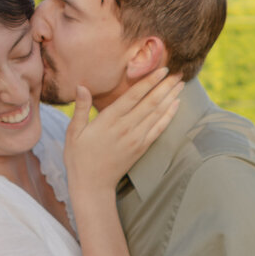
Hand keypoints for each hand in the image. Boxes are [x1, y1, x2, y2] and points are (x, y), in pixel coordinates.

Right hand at [64, 68, 182, 194]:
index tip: (162, 70)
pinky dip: (169, 116)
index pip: (134, 96)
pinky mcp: (141, 148)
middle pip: (151, 102)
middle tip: (178, 73)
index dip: (149, 82)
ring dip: (170, 97)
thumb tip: (81, 86)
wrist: (92, 185)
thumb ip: (81, 108)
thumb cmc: (79, 157)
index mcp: (108, 120)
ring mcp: (136, 139)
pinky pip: (159, 129)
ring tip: (181, 84)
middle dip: (166, 86)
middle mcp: (126, 128)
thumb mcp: (73, 132)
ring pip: (157, 114)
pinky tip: (176, 105)